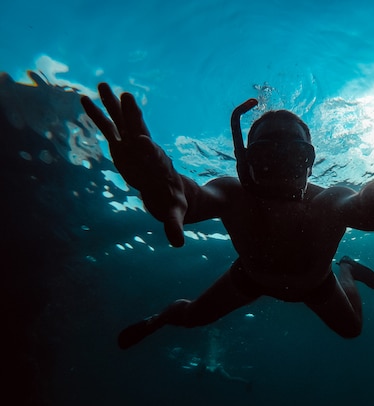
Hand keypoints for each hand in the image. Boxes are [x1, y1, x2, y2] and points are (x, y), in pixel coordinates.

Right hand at [81, 84, 187, 246]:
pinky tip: (85, 99)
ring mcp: (134, 146)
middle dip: (134, 117)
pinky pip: (110, 128)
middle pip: (140, 132)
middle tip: (126, 98)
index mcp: (160, 167)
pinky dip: (99, 115)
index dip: (149, 149)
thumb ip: (175, 225)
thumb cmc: (175, 203)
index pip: (155, 156)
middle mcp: (147, 152)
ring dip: (113, 106)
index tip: (142, 140)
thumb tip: (178, 243)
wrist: (175, 191)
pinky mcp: (123, 146)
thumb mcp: (176, 214)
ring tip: (102, 85)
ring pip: (123, 124)